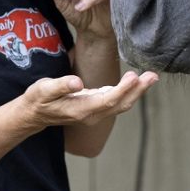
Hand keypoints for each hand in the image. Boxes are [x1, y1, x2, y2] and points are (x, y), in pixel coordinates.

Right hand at [22, 71, 157, 128]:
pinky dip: (130, 92)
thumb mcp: (44, 89)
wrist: (35, 114)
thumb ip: (61, 85)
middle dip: (138, 90)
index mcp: (81, 109)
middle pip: (121, 104)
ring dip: (138, 91)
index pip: (108, 100)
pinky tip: (138, 81)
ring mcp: (96, 113)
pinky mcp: (97, 108)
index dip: (123, 89)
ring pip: (122, 104)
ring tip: (151, 76)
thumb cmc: (39, 99)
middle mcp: (92, 115)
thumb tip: (77, 82)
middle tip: (153, 76)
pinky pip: (118, 102)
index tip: (134, 76)